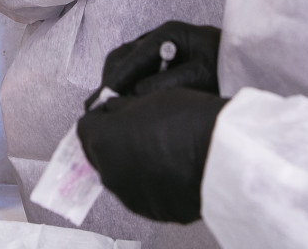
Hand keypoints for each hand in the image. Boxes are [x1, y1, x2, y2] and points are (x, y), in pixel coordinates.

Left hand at [77, 87, 225, 223]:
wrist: (221, 155)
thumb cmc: (186, 120)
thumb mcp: (149, 97)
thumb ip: (123, 108)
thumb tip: (113, 110)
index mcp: (102, 142)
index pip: (86, 129)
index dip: (101, 119)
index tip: (114, 115)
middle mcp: (109, 174)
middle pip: (101, 155)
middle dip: (115, 143)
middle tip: (141, 131)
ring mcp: (131, 196)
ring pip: (123, 176)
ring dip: (133, 165)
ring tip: (163, 151)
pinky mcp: (153, 211)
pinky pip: (145, 193)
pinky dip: (153, 183)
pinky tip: (173, 169)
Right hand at [86, 21, 221, 107]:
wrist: (252, 67)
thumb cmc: (230, 68)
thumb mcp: (201, 76)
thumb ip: (167, 83)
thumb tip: (134, 94)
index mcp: (169, 33)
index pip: (132, 55)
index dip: (116, 78)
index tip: (104, 99)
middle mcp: (161, 37)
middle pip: (123, 55)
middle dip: (112, 79)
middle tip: (102, 105)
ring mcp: (162, 49)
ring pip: (127, 62)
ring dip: (118, 83)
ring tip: (113, 107)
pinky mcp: (165, 62)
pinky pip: (138, 71)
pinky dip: (129, 85)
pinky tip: (130, 104)